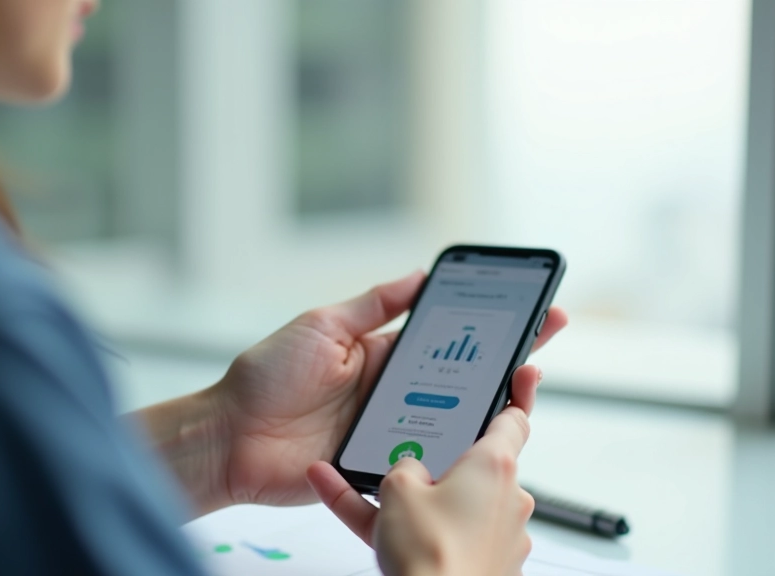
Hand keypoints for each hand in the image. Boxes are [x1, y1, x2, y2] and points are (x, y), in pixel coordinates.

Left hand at [213, 272, 565, 507]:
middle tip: (545, 339)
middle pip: (460, 377)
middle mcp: (393, 391)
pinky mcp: (381, 465)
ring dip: (488, 404)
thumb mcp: (321, 326)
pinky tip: (484, 435)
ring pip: (452, 420)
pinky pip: (425, 458)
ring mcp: (390, 429)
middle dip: (505, 358)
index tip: (527, 307)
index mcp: (380, 354)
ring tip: (525, 383)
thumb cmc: (265, 378)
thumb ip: (373, 306)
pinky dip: (454, 450)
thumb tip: (419, 275)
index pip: (446, 337)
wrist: (229, 438)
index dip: (486, 324)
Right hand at [306, 366, 541, 575]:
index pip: (513, 418)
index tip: (524, 373)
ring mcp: (499, 536)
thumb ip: (403, 465)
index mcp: (494, 466)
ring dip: (414, 502)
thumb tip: (409, 471)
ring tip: (353, 491)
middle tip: (401, 461)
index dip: (515, 392)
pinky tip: (358, 516)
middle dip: (437, 465)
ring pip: (450, 506)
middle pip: (473, 466)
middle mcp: (507, 498)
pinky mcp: (484, 566)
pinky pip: (441, 537)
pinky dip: (411, 532)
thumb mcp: (398, 489)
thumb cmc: (429, 554)